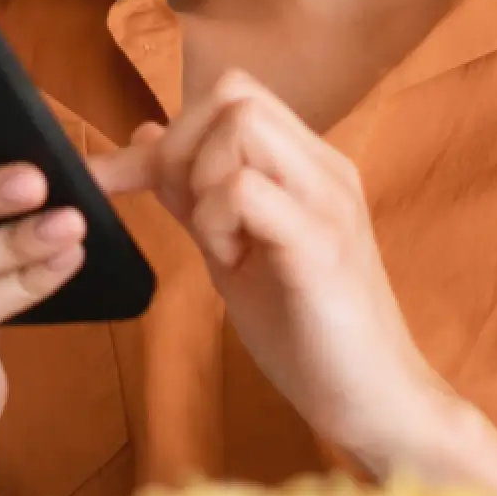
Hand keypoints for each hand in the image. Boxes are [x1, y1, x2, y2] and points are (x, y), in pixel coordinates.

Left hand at [91, 71, 496, 495]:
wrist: (376, 401)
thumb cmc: (309, 334)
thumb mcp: (235, 251)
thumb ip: (196, 193)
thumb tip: (146, 134)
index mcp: (309, 166)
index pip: (232, 94)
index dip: (169, 132)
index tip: (120, 181)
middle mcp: (326, 169)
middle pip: (233, 94)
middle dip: (182, 149)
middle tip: (187, 218)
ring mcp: (329, 201)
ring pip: (240, 126)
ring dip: (203, 183)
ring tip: (220, 244)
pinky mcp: (322, 245)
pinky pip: (245, 189)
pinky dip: (216, 219)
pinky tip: (231, 262)